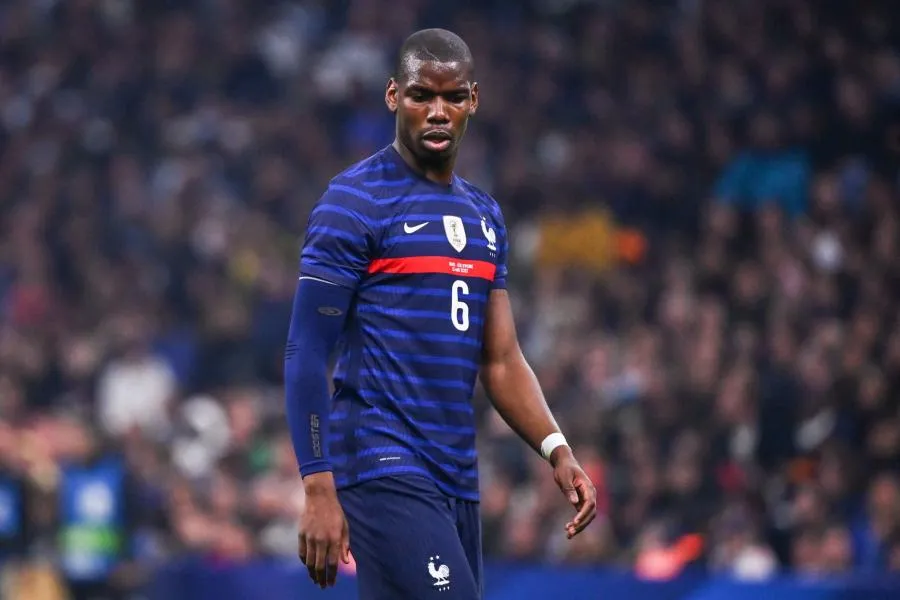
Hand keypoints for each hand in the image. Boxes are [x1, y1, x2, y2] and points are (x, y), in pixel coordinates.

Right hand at [299, 472, 350, 587]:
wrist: (319, 497)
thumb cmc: (335, 512)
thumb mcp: (345, 527)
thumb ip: (345, 545)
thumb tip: (345, 563)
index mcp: (334, 538)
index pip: (332, 563)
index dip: (332, 575)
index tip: (331, 584)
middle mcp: (321, 540)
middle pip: (320, 565)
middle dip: (321, 578)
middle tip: (323, 586)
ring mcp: (310, 538)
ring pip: (310, 562)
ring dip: (312, 573)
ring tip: (315, 580)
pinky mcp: (301, 535)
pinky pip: (302, 553)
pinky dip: (305, 562)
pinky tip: (308, 566)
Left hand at [550, 447, 596, 538]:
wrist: (564, 463)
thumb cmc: (564, 468)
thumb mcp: (564, 477)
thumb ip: (569, 489)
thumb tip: (575, 503)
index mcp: (588, 487)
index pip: (589, 503)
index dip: (583, 514)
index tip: (574, 522)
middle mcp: (590, 495)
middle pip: (590, 513)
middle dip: (582, 524)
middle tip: (570, 531)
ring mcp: (586, 499)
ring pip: (587, 516)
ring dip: (579, 526)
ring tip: (568, 534)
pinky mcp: (581, 502)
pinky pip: (581, 515)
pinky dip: (576, 523)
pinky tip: (568, 529)